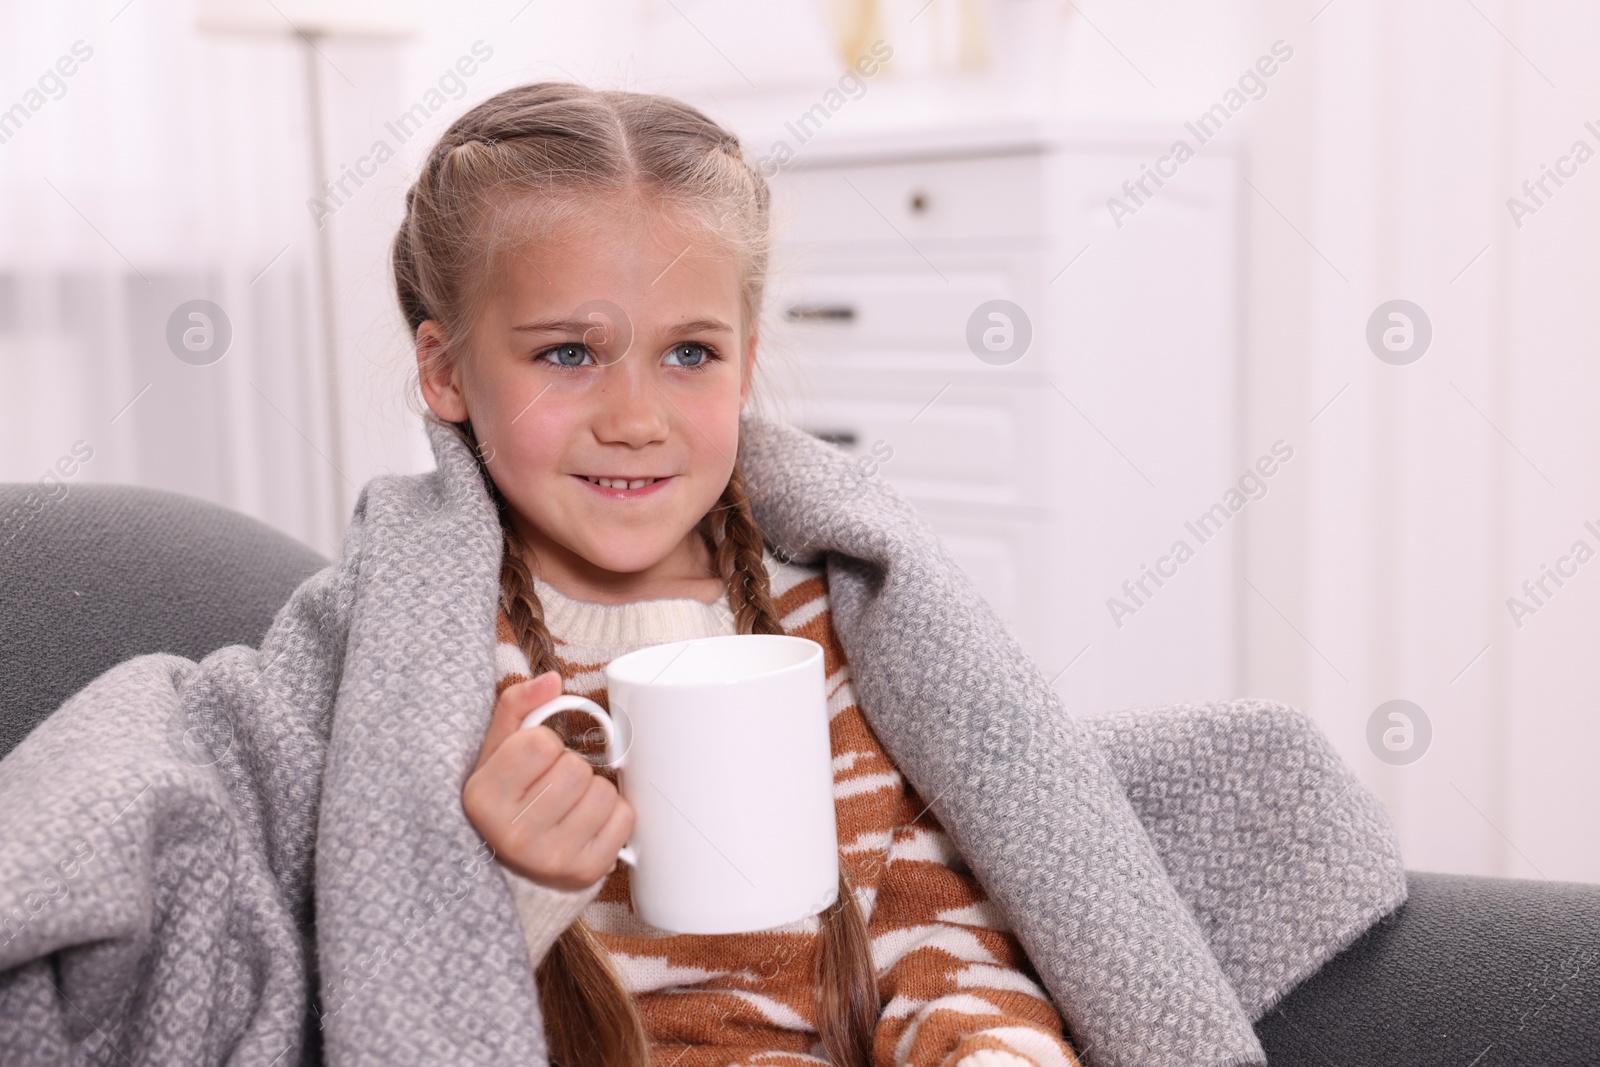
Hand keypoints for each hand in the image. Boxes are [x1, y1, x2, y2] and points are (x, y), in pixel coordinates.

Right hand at [462, 670, 635, 890]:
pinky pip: (624, 818)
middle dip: (569, 768)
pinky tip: (585, 823)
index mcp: (483, 800)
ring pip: (604, 792)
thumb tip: (552, 680)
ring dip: (593, 791)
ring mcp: (551, 859)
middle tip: (551, 787)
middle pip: (576, 769)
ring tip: (568, 805)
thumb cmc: (505, 800)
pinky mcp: (585, 872)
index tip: (532, 763)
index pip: (541, 743)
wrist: (509, 865)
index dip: (543, 744)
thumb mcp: (495, 752)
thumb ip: (517, 707)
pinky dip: (612, 814)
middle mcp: (513, 836)